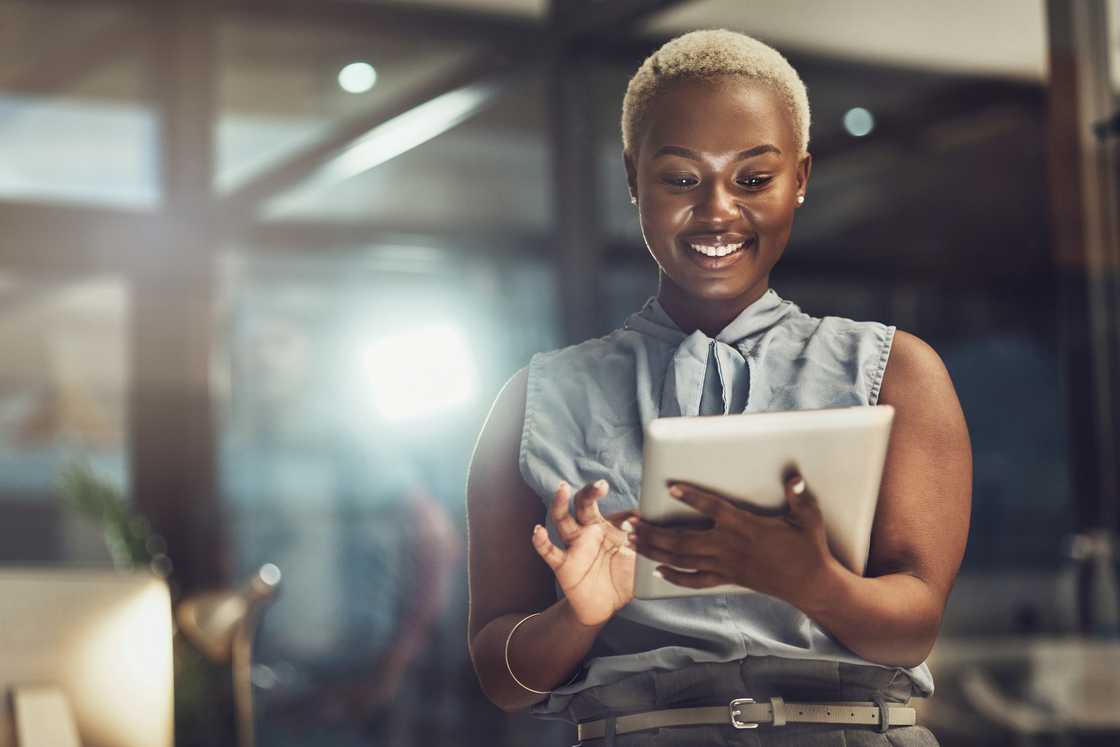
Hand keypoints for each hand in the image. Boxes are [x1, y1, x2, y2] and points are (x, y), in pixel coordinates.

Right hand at [531, 480, 638, 626]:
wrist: (604, 607)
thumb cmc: (622, 579)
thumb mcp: (638, 560)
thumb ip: (644, 542)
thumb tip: (651, 522)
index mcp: (607, 528)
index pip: (614, 513)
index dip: (626, 515)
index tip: (639, 518)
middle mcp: (588, 532)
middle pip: (583, 505)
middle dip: (589, 493)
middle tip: (600, 485)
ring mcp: (574, 546)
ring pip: (563, 520)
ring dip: (560, 503)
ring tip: (562, 488)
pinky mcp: (563, 565)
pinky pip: (549, 551)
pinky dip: (541, 541)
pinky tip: (538, 531)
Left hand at [633, 472, 837, 608]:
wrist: (810, 585)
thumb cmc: (809, 548)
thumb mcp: (809, 518)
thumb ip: (799, 497)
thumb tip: (793, 477)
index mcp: (746, 527)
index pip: (713, 508)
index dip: (692, 497)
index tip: (670, 487)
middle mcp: (730, 546)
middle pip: (683, 539)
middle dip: (653, 531)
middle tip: (628, 522)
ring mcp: (726, 565)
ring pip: (682, 559)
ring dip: (654, 550)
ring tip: (631, 541)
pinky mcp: (728, 579)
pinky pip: (696, 580)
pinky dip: (674, 577)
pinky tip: (656, 571)